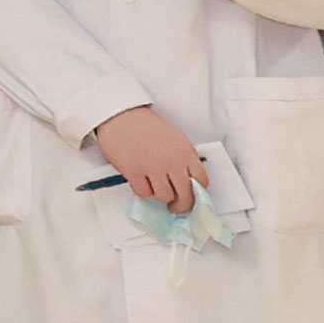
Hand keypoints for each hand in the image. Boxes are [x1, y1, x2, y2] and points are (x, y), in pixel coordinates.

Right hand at [90, 101, 206, 211]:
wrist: (122, 116)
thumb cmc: (147, 126)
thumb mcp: (175, 138)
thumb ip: (183, 158)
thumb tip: (186, 181)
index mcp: (186, 152)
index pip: (201, 181)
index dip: (197, 191)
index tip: (191, 194)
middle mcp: (172, 162)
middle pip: (185, 195)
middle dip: (182, 205)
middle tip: (177, 207)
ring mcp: (153, 168)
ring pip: (165, 196)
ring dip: (161, 196)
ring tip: (156, 189)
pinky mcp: (134, 172)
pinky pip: (144, 193)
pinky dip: (144, 192)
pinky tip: (142, 183)